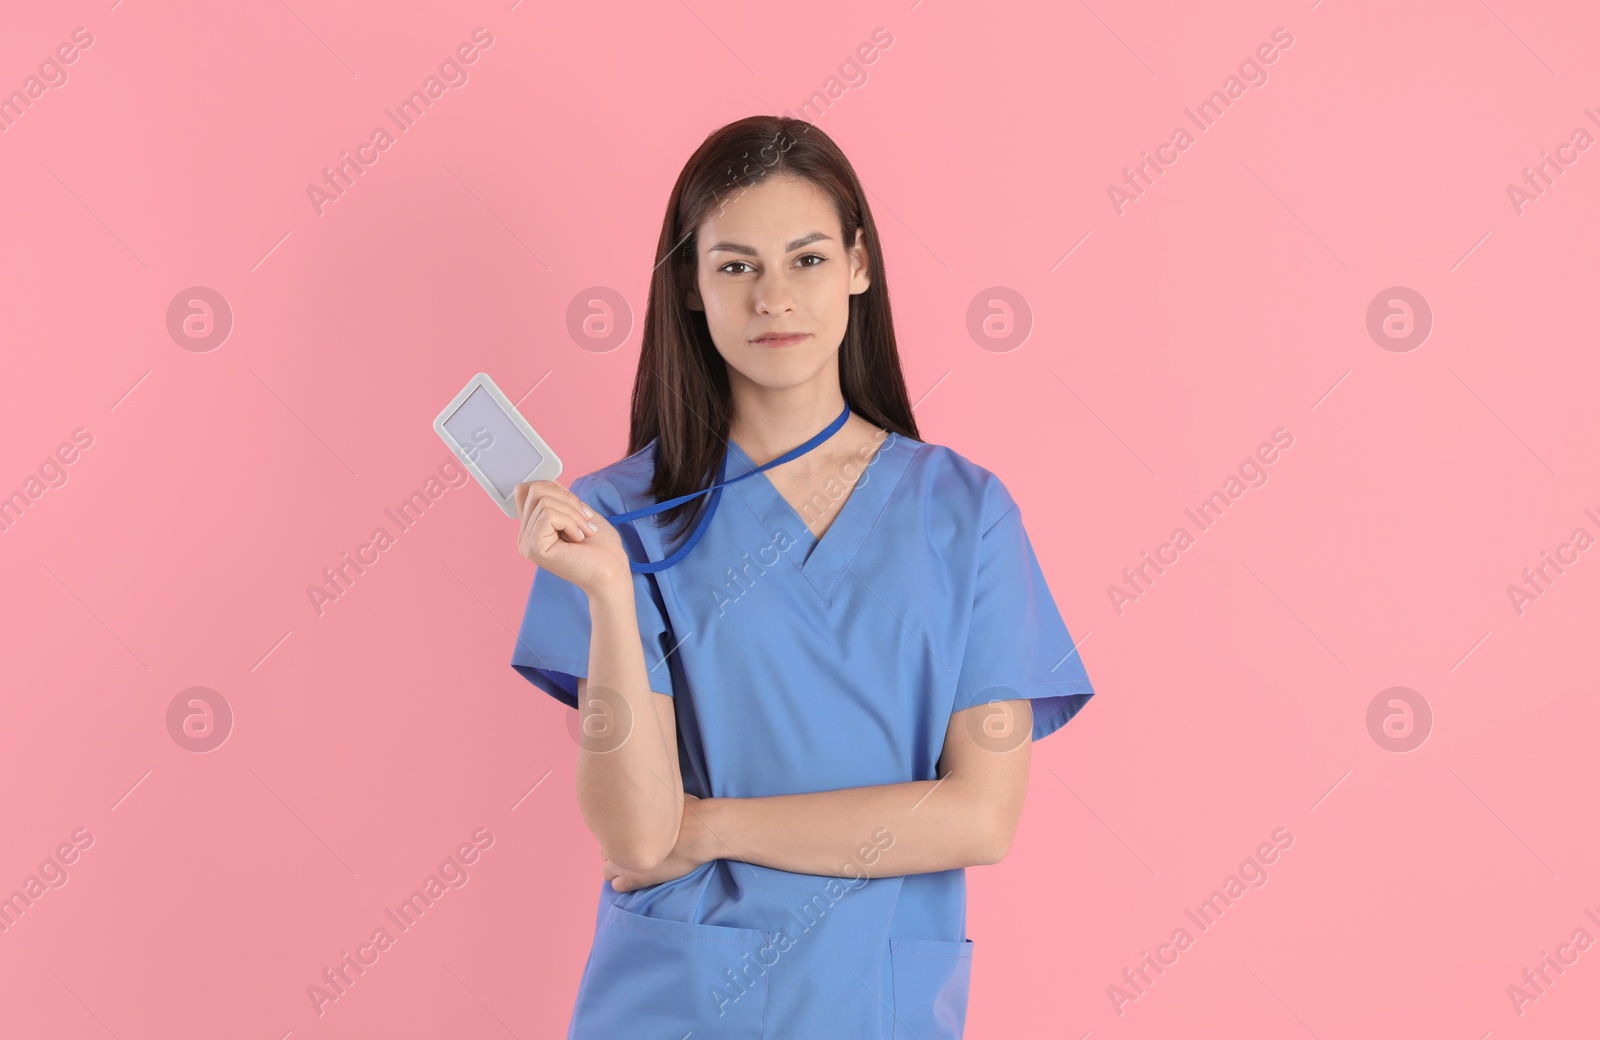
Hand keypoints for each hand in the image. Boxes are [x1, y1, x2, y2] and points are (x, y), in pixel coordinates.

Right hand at [514, 480, 628, 595]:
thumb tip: (547, 482)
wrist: (612, 573)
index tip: (576, 508)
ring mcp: (526, 543)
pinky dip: (571, 522)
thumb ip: (558, 498)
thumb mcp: (578, 512)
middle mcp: (524, 537)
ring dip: (573, 514)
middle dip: (568, 500)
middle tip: (585, 521)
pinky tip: (578, 539)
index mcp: (532, 528)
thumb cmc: (601, 547)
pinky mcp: (533, 549)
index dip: (553, 488)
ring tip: (584, 533)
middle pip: (534, 490)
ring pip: (544, 502)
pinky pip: (549, 515)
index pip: (526, 489)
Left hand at [602, 793, 712, 892]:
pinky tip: (637, 878)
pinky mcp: (635, 880)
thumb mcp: (667, 794)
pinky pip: (617, 886)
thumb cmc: (688, 810)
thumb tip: (652, 792)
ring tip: (635, 866)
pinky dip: (624, 883)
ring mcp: (625, 862)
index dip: (621, 834)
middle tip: (635, 850)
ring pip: (607, 870)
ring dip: (618, 868)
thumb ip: (652, 800)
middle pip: (605, 850)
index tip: (632, 835)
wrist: (700, 833)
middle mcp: (619, 841)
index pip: (607, 830)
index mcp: (623, 821)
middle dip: (617, 851)